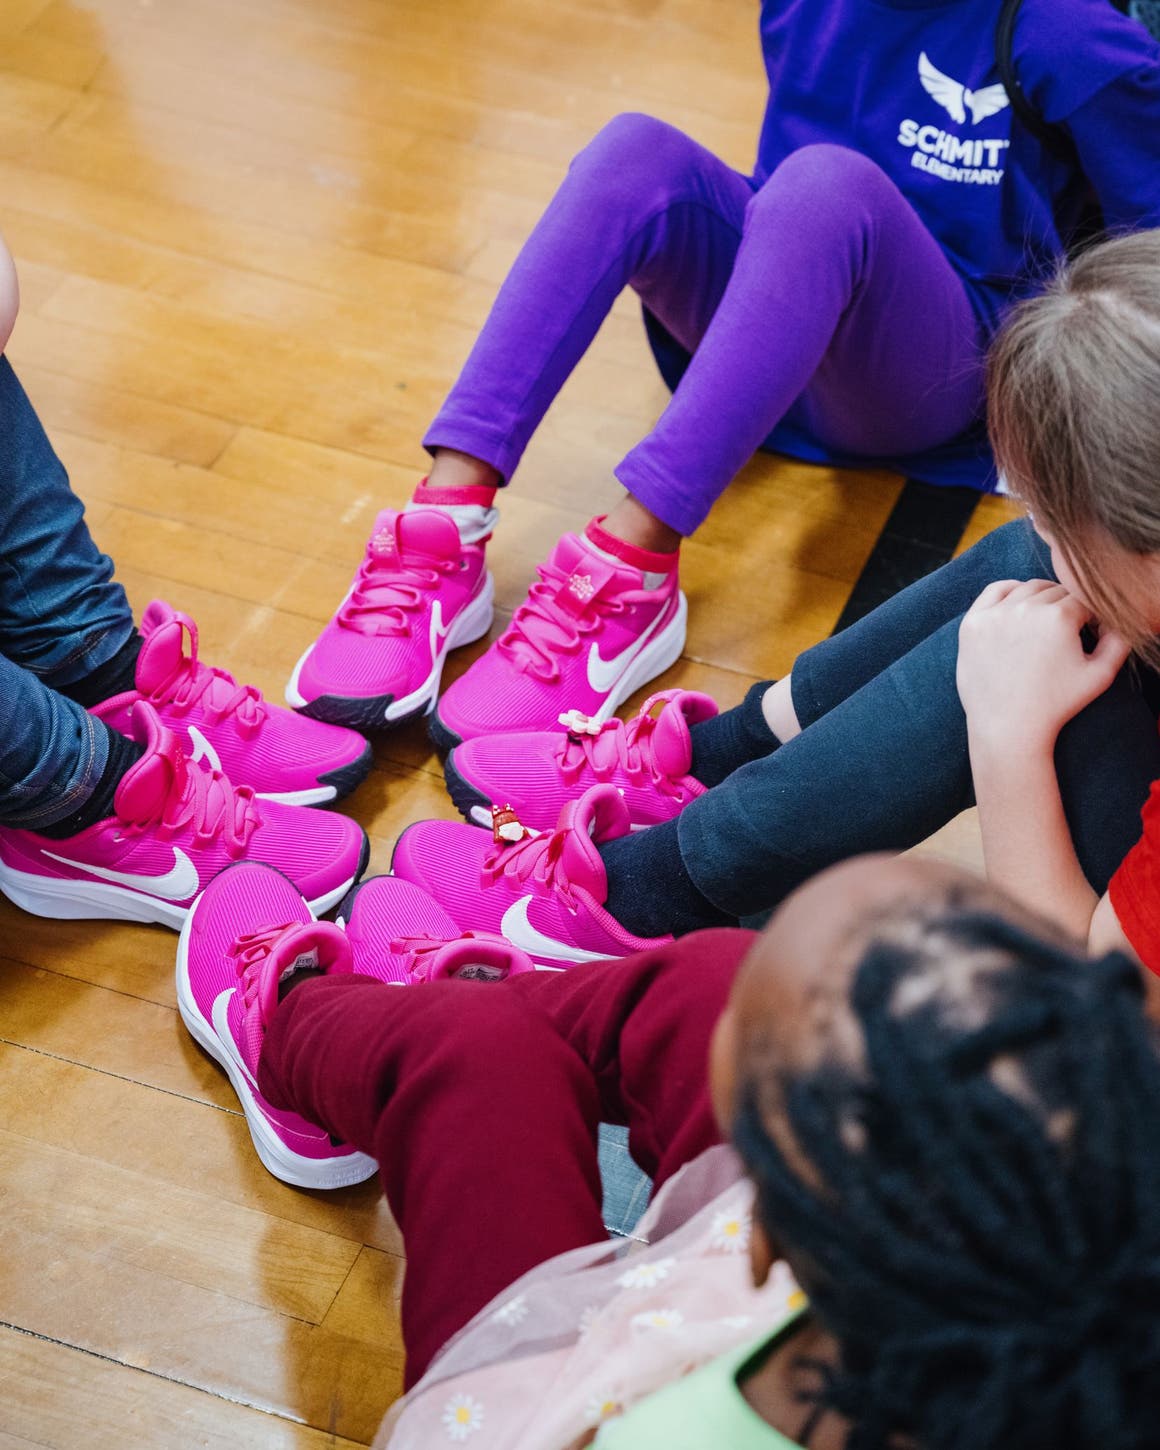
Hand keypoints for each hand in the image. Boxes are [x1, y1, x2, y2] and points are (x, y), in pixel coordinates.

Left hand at [957, 579, 1129, 752]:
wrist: (1009, 727)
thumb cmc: (1056, 704)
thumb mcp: (1101, 675)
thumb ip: (1119, 641)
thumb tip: (1114, 620)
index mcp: (1059, 617)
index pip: (1082, 599)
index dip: (1088, 616)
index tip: (1085, 634)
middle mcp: (1026, 609)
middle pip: (1055, 592)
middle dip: (1065, 608)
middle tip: (1063, 633)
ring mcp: (995, 614)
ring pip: (1027, 588)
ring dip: (1040, 599)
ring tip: (1043, 624)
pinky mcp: (973, 622)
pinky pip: (994, 591)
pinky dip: (1009, 592)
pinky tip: (1018, 608)